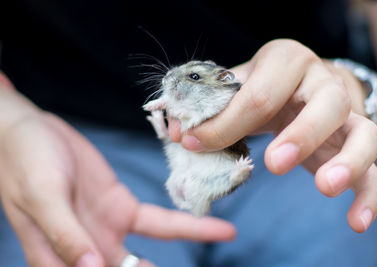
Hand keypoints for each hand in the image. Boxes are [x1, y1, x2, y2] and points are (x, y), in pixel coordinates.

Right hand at [0, 80, 234, 266]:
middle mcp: (86, 250)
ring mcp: (106, 229)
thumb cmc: (25, 164)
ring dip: (180, 259)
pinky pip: (158, 223)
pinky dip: (185, 226)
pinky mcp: (121, 206)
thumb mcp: (42, 196)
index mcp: (57, 258)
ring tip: (220, 248)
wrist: (32, 132)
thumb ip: (65, 232)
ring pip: (148, 257)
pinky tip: (215, 229)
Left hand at [169, 39, 376, 232]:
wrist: (301, 86)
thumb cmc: (263, 88)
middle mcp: (322, 81)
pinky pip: (374, 165)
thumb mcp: (236, 88)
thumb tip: (176, 130)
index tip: (193, 145)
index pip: (259, 95)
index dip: (224, 124)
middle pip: (326, 102)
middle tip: (274, 163)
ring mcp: (347, 112)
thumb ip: (209, 107)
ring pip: (363, 131)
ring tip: (324, 187)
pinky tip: (355, 220)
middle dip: (300, 135)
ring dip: (347, 161)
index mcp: (285, 61)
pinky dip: (368, 194)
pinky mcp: (358, 140)